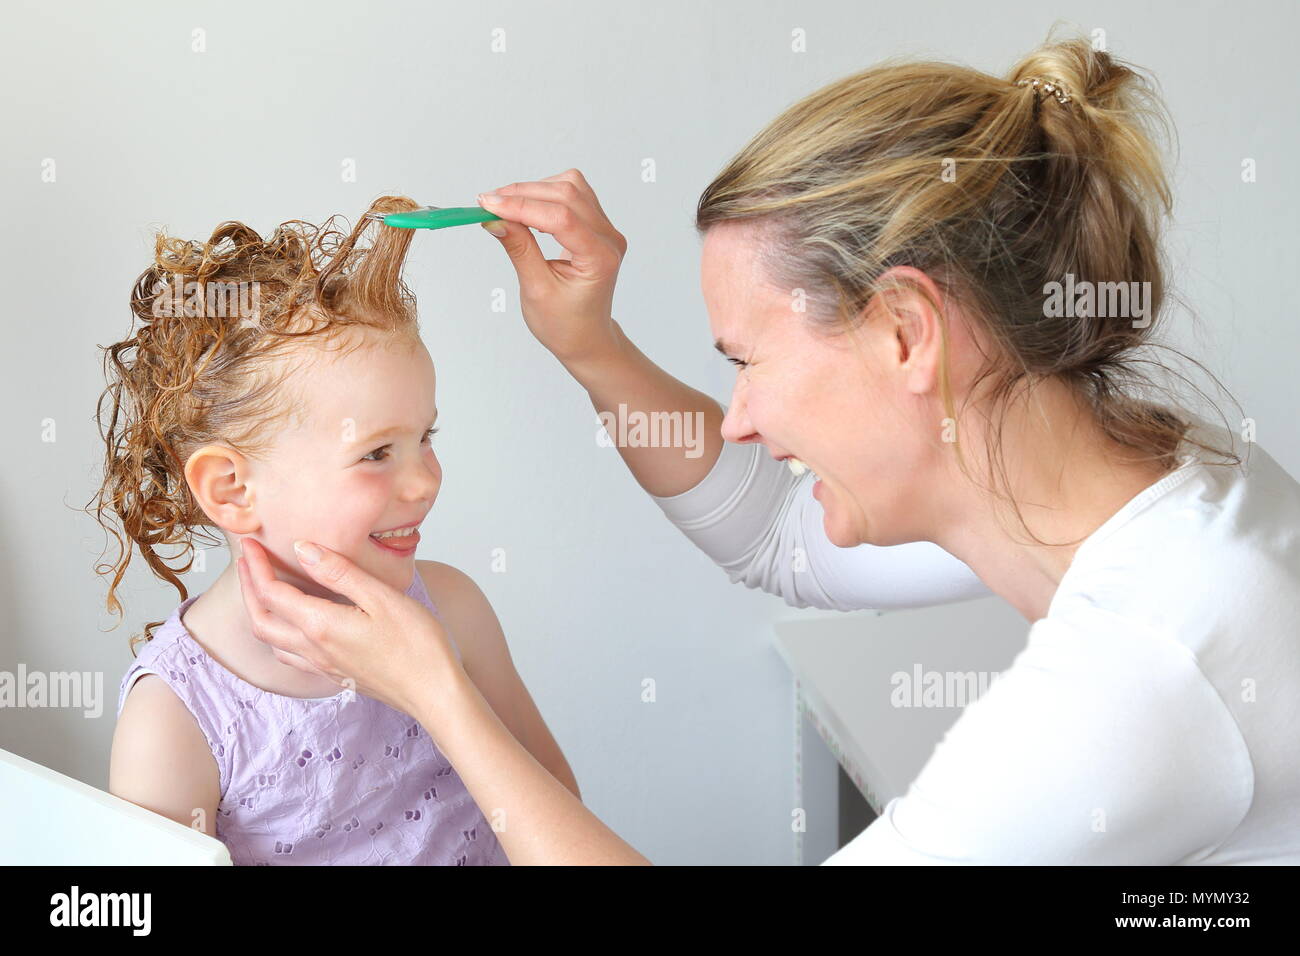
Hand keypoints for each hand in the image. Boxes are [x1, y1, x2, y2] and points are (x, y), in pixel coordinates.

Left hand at [234, 538, 467, 720]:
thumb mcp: (382, 597)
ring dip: (260, 612)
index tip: (250, 543)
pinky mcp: (336, 674)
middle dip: (248, 587)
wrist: (434, 693)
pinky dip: (279, 633)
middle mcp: (314, 649)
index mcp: (320, 625)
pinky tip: (294, 624)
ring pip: (272, 640)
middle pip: (261, 619)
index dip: (256, 566)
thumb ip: (339, 572)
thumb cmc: (417, 644)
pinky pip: (291, 655)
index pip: (271, 593)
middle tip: (248, 560)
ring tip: (264, 587)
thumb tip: (302, 549)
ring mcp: (323, 666)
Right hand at [476, 168, 626, 369]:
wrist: (586, 337)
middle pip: (567, 194)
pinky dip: (545, 194)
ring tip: (504, 206)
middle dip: (523, 194)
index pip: (561, 217)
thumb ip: (519, 249)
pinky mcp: (597, 225)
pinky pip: (573, 194)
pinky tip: (525, 209)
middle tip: (487, 203)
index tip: (487, 205)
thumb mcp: (536, 290)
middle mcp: (609, 239)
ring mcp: (606, 229)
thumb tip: (495, 218)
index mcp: (600, 259)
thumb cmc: (565, 324)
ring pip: (570, 186)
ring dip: (534, 190)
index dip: (521, 206)